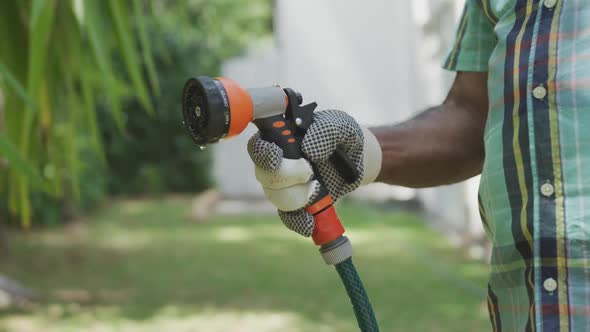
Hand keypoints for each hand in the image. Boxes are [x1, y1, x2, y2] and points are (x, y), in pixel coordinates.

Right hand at [247, 110, 381, 236]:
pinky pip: (289, 216)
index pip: (259, 144)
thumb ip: (325, 131)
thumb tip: (308, 151)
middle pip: (263, 174)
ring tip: (316, 191)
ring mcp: (287, 183)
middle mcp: (278, 161)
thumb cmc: (344, 136)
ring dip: (293, 198)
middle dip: (282, 177)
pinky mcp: (299, 202)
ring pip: (275, 196)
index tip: (275, 158)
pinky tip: (310, 224)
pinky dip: (297, 222)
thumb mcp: (341, 126)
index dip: (262, 152)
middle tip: (308, 174)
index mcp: (282, 137)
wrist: (359, 158)